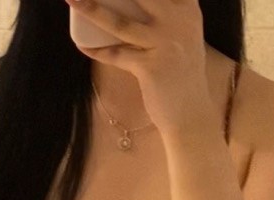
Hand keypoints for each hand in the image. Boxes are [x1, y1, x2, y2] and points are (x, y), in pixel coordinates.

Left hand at [64, 0, 213, 131]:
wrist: (191, 114)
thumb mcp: (183, 38)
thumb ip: (166, 17)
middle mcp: (179, 22)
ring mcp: (164, 44)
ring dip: (92, 10)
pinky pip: (116, 54)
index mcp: (188, 10)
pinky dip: (96, 50)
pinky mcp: (150, 67)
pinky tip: (81, 44)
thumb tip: (126, 3)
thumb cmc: (182, 74)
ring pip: (120, 23)